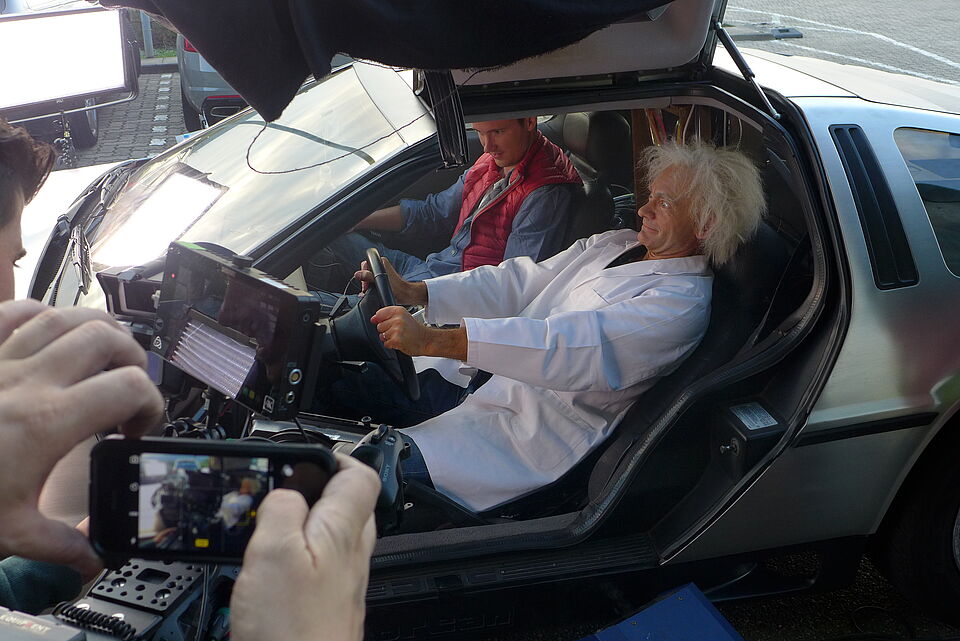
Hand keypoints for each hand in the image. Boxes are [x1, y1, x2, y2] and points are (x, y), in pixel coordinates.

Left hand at [0, 301, 163, 577]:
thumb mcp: (9, 533)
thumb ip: (61, 545)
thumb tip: (92, 559)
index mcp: (48, 423)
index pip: (129, 388)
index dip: (151, 404)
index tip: (137, 429)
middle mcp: (29, 381)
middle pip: (108, 339)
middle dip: (133, 360)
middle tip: (127, 390)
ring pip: (68, 316)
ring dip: (98, 332)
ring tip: (101, 358)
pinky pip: (17, 312)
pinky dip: (44, 316)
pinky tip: (49, 336)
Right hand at [230, 454, 379, 640]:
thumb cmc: (293, 631)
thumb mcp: (273, 551)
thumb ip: (281, 509)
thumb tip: (285, 488)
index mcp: (344, 531)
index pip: (361, 476)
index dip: (337, 459)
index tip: (308, 457)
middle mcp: (352, 556)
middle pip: (351, 505)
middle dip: (320, 491)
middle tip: (286, 488)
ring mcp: (343, 584)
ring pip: (335, 537)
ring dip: (307, 525)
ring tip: (273, 527)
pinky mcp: (327, 609)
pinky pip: (321, 568)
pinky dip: (300, 559)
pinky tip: (274, 571)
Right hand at [354, 257, 427, 305]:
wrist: (404, 294)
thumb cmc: (397, 288)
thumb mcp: (380, 281)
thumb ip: (368, 276)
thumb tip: (358, 274)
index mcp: (381, 262)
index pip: (365, 264)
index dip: (363, 273)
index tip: (366, 282)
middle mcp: (381, 265)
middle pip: (365, 272)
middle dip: (365, 281)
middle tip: (367, 288)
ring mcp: (381, 273)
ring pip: (368, 278)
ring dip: (367, 285)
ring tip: (369, 291)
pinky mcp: (382, 280)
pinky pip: (372, 282)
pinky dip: (370, 287)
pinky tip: (370, 292)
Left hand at [371, 306, 467, 359]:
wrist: (427, 340)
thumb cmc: (415, 330)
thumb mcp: (403, 317)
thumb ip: (387, 316)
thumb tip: (373, 319)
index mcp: (398, 311)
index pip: (379, 313)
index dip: (381, 320)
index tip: (389, 324)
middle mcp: (398, 318)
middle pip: (379, 326)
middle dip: (386, 331)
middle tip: (398, 331)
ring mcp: (397, 329)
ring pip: (382, 335)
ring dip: (389, 339)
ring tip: (400, 337)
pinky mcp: (396, 340)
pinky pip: (386, 343)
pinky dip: (391, 345)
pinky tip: (400, 342)